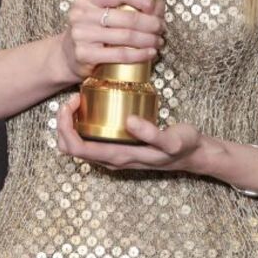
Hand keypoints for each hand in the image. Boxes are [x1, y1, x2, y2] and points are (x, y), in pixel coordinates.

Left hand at [55, 93, 204, 171]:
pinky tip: (92, 107)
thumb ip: (152, 134)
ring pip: (78, 144)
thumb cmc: (184, 146)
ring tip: (80, 100)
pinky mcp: (118, 148)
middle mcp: (111, 159)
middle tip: (74, 98)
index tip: (73, 102)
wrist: (194, 155)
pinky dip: (82, 125)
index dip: (66, 126)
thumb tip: (130, 121)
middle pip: (70, 147)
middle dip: (63, 122)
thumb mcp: (172, 140)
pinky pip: (90, 139)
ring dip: (71, 123)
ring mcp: (113, 155)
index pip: (77, 148)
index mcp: (118, 157)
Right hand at [58, 0, 165, 82]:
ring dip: (149, 39)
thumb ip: (127, 6)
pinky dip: (139, 55)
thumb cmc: (92, 30)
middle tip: (161, 28)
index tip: (155, 6)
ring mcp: (81, 34)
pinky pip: (120, 54)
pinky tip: (150, 53)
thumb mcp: (102, 12)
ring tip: (158, 41)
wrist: (67, 55)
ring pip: (126, 36)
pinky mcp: (85, 54)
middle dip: (151, 23)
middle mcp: (81, 13)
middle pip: (127, 17)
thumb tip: (160, 6)